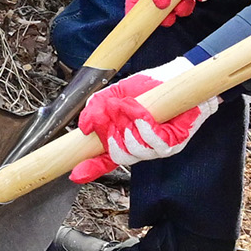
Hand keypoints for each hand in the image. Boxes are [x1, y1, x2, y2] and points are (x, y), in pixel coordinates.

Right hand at [72, 61, 209, 183]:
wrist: (174, 76)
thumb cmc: (149, 86)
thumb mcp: (114, 93)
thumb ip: (96, 107)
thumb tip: (84, 127)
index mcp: (123, 137)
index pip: (105, 159)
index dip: (90, 168)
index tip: (76, 174)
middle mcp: (139, 146)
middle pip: (118, 157)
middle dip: (111, 135)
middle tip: (112, 113)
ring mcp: (156, 147)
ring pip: (135, 151)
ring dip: (129, 126)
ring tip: (131, 107)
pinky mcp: (173, 142)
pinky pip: (153, 143)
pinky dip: (144, 126)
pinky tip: (143, 114)